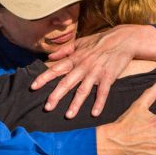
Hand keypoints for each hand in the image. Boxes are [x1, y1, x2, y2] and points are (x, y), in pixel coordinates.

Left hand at [32, 26, 148, 116]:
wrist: (122, 39)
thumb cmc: (99, 41)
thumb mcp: (80, 42)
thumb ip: (63, 50)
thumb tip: (49, 56)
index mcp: (75, 58)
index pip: (56, 69)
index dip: (44, 78)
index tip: (33, 87)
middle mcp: (83, 66)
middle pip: (67, 82)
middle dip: (56, 95)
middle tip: (47, 107)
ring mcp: (96, 72)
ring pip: (84, 90)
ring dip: (76, 103)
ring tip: (68, 115)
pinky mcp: (109, 77)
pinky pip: (103, 92)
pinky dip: (99, 102)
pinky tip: (94, 113)